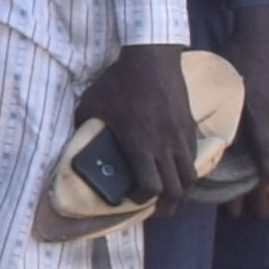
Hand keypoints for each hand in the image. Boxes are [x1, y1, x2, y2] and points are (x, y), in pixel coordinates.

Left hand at [73, 43, 199, 214]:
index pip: (151, 188)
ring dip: (183, 190)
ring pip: (191, 176)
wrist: (151, 56)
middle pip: (176, 190)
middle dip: (168, 206)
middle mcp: (164, 145)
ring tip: (174, 196)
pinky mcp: (190, 125)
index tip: (134, 199)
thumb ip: (83, 125)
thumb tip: (72, 139)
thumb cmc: (118, 80)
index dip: (143, 200)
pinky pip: (195, 156)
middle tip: (159, 211)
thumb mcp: (92, 103)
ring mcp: (181, 135)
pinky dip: (189, 169)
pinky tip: (179, 169)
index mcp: (139, 144)